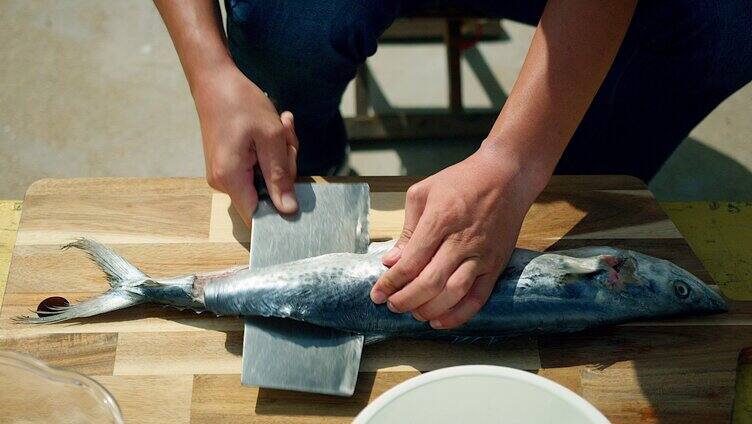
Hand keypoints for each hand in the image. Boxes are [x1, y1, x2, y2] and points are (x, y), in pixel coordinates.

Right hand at [193, 64, 298, 225]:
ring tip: (280, 125)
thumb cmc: (241, 102)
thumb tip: (288, 210)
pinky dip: (269, 151)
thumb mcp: (271, 137)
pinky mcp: (228, 166)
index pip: (257, 216)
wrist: (214, 80)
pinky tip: (271, 129)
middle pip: (265, 194)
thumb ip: (280, 176)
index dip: (279, 206)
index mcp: (231, 178)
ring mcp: (223, 175)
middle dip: (285, 166)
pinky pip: (256, 168)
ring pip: (264, 179)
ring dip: (279, 155)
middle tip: (286, 133)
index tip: (290, 178)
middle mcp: (222, 182)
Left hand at [369, 146, 541, 328]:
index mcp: (440, 220)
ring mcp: (481, 255)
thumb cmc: (461, 181)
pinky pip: (478, 297)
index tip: (377, 294)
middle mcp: (461, 241)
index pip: (410, 262)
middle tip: (392, 306)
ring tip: (414, 313)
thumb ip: (407, 230)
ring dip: (430, 309)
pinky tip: (440, 321)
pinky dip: (459, 315)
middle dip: (406, 300)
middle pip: (429, 282)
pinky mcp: (496, 264)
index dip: (390, 283)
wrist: (506, 175)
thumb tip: (391, 261)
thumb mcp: (423, 193)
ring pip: (453, 293)